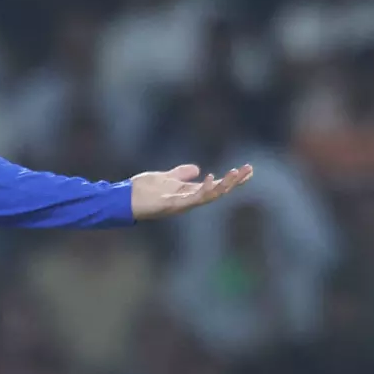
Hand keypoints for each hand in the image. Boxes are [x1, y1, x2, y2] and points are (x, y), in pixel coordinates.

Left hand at [130, 163, 252, 219]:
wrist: (123, 199)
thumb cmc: (142, 190)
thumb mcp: (165, 177)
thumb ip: (180, 174)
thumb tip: (197, 168)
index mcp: (188, 193)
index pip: (216, 185)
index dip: (232, 179)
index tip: (248, 170)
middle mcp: (188, 200)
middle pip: (218, 191)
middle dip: (234, 182)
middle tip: (249, 170)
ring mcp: (181, 203)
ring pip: (210, 196)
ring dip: (224, 185)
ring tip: (236, 173)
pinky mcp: (172, 204)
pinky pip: (192, 198)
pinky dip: (203, 189)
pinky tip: (210, 178)